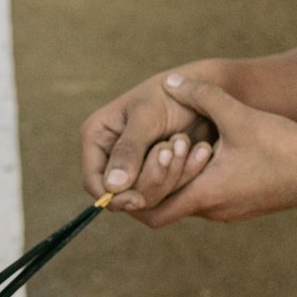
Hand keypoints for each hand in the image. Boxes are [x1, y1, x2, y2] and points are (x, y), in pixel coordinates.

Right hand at [80, 63, 219, 209]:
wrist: (203, 94)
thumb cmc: (171, 94)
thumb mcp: (147, 116)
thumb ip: (129, 149)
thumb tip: (112, 186)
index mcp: (97, 137)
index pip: (93, 181)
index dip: (113, 196)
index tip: (138, 201)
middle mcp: (111, 157)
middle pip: (121, 196)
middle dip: (151, 179)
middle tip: (172, 149)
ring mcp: (135, 170)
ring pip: (145, 199)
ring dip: (171, 176)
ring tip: (186, 143)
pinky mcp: (157, 177)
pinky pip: (167, 196)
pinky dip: (185, 178)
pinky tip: (199, 152)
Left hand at [124, 73, 296, 227]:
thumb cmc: (286, 147)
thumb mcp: (239, 116)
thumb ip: (202, 96)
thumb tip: (171, 82)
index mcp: (205, 195)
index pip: (148, 209)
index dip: (132, 190)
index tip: (131, 163)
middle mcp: (212, 210)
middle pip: (161, 206)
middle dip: (151, 178)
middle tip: (156, 147)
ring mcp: (227, 210)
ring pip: (184, 200)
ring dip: (176, 174)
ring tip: (180, 142)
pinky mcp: (241, 204)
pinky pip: (205, 196)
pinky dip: (195, 176)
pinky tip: (203, 148)